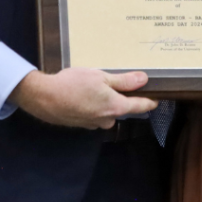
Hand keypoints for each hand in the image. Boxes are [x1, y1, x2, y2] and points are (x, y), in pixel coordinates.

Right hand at [12, 68, 156, 129]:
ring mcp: (93, 124)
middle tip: (115, 83)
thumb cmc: (73, 84)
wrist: (44, 97)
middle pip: (121, 109)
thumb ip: (123, 81)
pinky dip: (92, 106)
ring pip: (106, 112)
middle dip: (120, 98)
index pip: (140, 106)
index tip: (157, 99)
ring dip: (104, 102)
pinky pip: (93, 114)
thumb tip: (144, 80)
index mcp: (115, 107)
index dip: (150, 102)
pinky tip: (82, 96)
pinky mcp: (81, 124)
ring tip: (94, 87)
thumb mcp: (101, 77)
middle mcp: (107, 120)